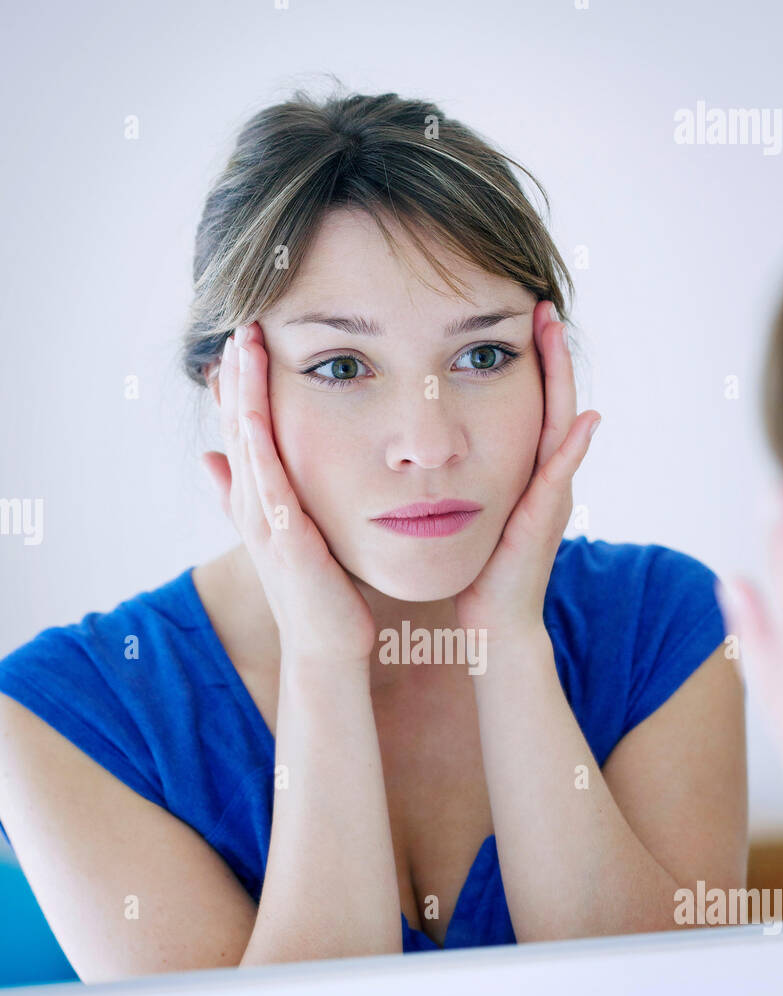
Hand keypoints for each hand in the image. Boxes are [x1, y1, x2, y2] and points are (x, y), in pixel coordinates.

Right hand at [202, 322, 375, 666]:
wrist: (328, 646)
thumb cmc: (322, 594)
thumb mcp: (291, 536)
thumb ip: (263, 500)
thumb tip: (214, 462)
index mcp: (259, 501)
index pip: (245, 430)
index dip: (241, 385)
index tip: (247, 340)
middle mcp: (252, 504)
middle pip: (237, 425)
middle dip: (237, 374)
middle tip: (240, 322)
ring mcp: (262, 517)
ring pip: (245, 438)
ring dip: (243, 389)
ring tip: (245, 341)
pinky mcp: (280, 531)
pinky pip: (263, 471)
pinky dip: (255, 432)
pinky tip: (254, 399)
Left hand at [453, 300, 599, 640]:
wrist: (490, 622)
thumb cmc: (472, 568)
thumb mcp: (463, 507)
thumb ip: (456, 472)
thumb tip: (424, 439)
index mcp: (522, 470)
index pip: (530, 403)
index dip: (530, 363)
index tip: (520, 316)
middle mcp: (543, 478)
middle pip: (553, 403)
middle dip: (552, 356)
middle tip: (544, 307)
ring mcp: (548, 497)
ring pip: (560, 427)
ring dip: (563, 382)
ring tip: (558, 336)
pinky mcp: (543, 522)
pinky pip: (559, 477)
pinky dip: (572, 449)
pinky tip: (581, 420)